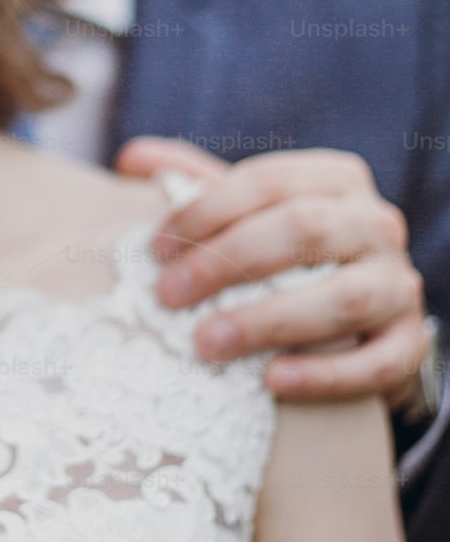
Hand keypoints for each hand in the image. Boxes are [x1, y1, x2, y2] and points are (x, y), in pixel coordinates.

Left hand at [116, 138, 427, 406]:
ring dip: (268, 321)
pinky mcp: (409, 344)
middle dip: (228, 262)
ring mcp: (398, 284)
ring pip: (342, 297)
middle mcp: (376, 224)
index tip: (156, 249)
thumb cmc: (285, 256)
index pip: (267, 182)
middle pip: (304, 231)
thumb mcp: (247, 213)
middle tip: (168, 295)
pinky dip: (323, 374)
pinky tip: (271, 382)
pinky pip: (376, 362)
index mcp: (335, 180)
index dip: (206, 212)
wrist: (359, 319)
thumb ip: (194, 184)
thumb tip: (132, 159)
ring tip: (206, 344)